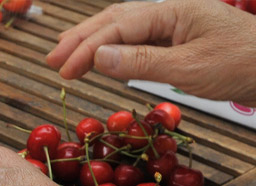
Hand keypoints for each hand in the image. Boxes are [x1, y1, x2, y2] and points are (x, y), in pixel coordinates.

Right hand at [46, 0, 255, 105]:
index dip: (85, 49)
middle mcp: (170, 11)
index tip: (62, 71)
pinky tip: (101, 57)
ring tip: (65, 55)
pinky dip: (113, 47)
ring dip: (92, 40)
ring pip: (123, 27)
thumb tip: (98, 59)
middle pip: (114, 19)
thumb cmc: (242, 66)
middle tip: (51, 59)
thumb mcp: (188, 69)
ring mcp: (175, 23)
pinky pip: (137, 39)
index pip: (117, 27)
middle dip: (80, 38)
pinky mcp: (179, 38)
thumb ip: (141, 63)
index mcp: (172, 11)